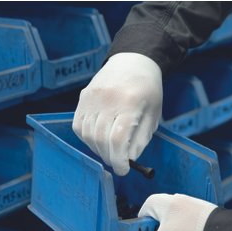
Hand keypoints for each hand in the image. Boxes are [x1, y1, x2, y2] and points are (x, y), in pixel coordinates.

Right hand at [73, 52, 162, 175]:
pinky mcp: (83, 97)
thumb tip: (127, 159)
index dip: (119, 160)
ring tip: (108, 151)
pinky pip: (79, 125)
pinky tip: (97, 139)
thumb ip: (140, 139)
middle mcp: (108, 99)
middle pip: (101, 139)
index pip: (118, 140)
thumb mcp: (153, 115)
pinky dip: (86, 137)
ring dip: (97, 149)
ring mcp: (92, 97)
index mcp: (130, 103)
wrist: (132, 61)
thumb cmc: (147, 90)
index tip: (123, 170)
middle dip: (109, 157)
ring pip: (87, 134)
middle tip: (117, 162)